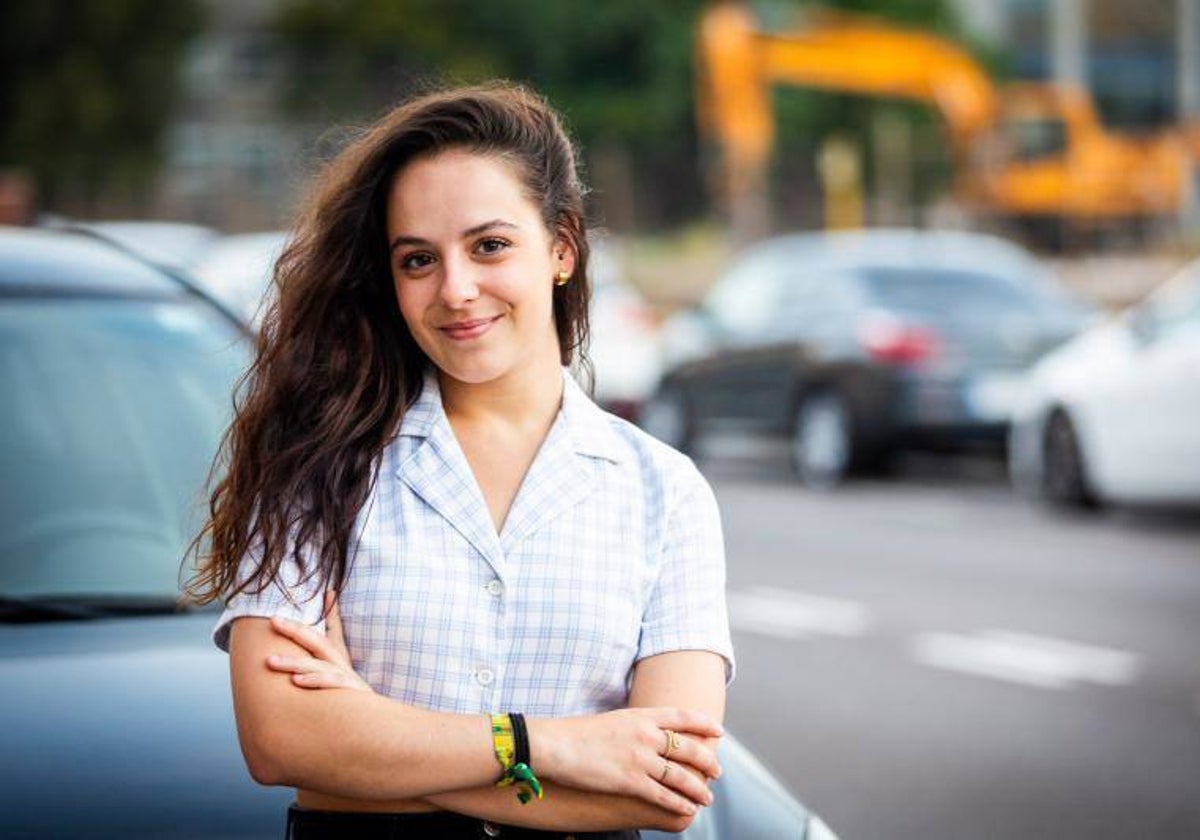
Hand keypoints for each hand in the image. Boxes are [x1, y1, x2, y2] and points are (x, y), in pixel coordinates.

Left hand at [264, 591, 372, 692]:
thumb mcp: (341, 661)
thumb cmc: (349, 688)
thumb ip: (333, 632)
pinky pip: (330, 683)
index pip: (314, 635)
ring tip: (270, 660)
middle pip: (316, 641)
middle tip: (273, 621)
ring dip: (293, 662)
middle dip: (294, 630)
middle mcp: (338, 663)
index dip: (295, 625)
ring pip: (316, 665)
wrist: (372, 714)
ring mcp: (344, 676)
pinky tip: (297, 681)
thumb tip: (330, 597)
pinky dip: (315, 680)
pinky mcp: (349, 691)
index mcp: (334, 656)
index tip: (272, 617)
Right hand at [530, 708, 722, 816]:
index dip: (704, 723)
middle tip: (717, 771)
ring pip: (681, 775)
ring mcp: (640, 758)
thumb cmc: (575, 733)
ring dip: (698, 788)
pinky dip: (679, 803)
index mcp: (640, 716)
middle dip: (707, 761)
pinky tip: (688, 809)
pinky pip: (663, 794)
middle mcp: (645, 734)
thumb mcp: (612, 721)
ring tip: (707, 796)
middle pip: (688, 748)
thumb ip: (634, 726)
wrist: (553, 745)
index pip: (682, 717)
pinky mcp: (630, 780)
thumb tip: (648, 734)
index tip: (718, 731)